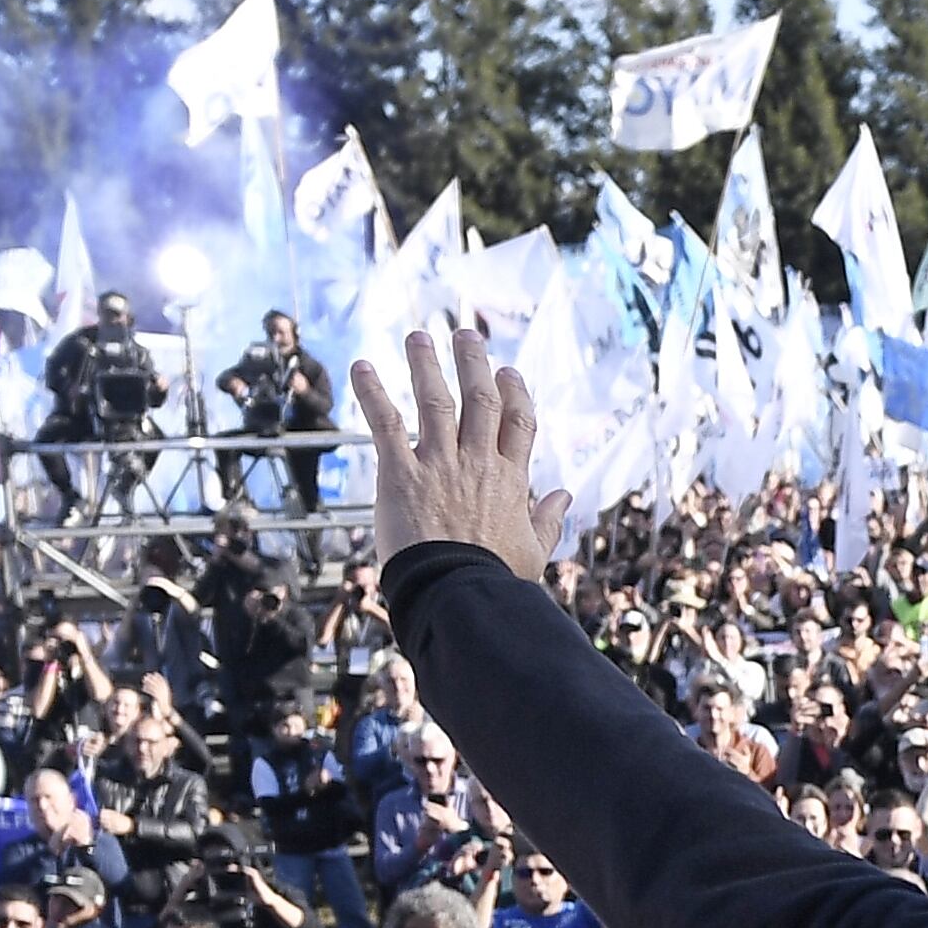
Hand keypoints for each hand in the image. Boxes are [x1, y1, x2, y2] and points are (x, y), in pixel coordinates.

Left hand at [353, 324, 572, 579]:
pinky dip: (373, 393)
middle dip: (473, 362)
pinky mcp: (401, 473)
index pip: (518, 422)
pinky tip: (362, 366)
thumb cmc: (496, 579)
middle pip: (481, 398)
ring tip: (418, 336)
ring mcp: (441, 464)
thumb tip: (565, 494)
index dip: (514, 392)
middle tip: (464, 334)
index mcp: (511, 479)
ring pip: (436, 400)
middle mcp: (479, 461)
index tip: (508, 371)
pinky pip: (386, 424)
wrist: (458, 593)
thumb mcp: (534, 552)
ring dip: (426, 364)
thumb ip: (548, 520)